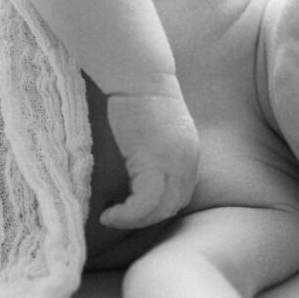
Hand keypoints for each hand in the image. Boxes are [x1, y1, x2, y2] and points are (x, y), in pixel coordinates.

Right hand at [99, 91, 199, 229]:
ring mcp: (173, 162)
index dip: (158, 207)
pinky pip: (145, 203)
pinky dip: (128, 214)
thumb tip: (139, 175)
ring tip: (112, 217)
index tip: (133, 208)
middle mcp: (186, 162)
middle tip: (121, 217)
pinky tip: (109, 212)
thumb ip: (157, 154)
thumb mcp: (157, 132)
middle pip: (173, 205)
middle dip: (146, 218)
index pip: (181, 194)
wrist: (138, 77)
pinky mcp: (153, 161)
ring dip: (135, 220)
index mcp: (189, 154)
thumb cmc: (139, 98)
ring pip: (160, 209)